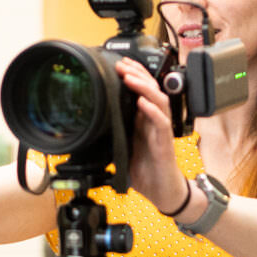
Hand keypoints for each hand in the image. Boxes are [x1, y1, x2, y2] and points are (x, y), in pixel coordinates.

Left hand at [115, 57, 186, 212]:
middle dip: (138, 74)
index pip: (143, 91)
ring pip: (159, 102)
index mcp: (144, 121)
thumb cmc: (145, 170)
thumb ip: (112, 134)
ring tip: (130, 78)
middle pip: (152, 90)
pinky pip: (162, 124)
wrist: (162, 192)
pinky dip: (152, 112)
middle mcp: (154, 122)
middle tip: (123, 65)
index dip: (134, 75)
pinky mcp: (165, 145)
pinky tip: (142, 104)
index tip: (121, 63)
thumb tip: (90, 125)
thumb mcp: (122, 148)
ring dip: (144, 87)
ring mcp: (161, 132)